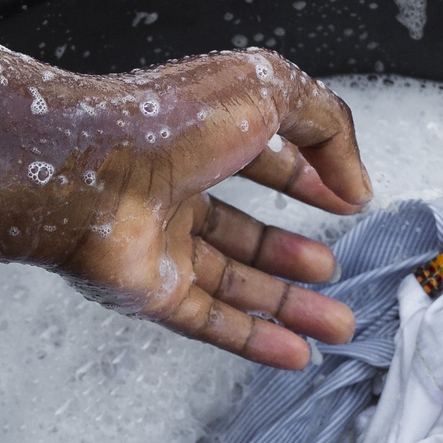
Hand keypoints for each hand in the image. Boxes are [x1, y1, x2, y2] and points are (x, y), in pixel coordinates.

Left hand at [44, 51, 372, 370]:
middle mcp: (178, 190)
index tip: (347, 200)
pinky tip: (295, 353)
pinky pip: (209, 323)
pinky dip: (255, 340)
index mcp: (201, 136)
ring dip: (288, 305)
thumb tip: (354, 180)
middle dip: (295, 257)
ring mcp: (162, 244)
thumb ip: (327, 124)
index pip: (263, 160)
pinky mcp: (150, 291)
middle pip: (247, 233)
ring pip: (234, 284)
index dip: (308, 178)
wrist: (88, 170)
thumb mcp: (269, 90)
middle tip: (335, 273)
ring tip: (337, 322)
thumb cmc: (164, 120)